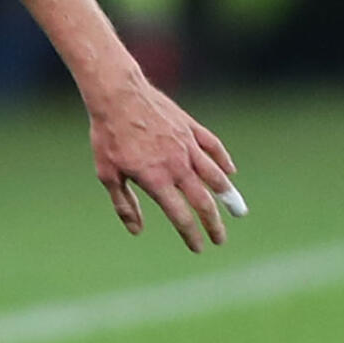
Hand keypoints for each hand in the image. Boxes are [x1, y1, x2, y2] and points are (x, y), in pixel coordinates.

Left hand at [85, 74, 244, 251]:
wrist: (117, 95)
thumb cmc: (107, 136)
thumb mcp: (107, 173)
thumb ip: (124, 203)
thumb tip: (137, 230)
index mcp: (156, 179)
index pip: (180, 216)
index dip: (191, 235)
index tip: (197, 247)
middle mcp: (177, 165)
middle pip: (203, 202)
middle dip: (214, 224)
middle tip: (220, 239)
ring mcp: (187, 146)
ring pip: (215, 176)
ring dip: (227, 196)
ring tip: (236, 211)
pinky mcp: (191, 128)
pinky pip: (214, 147)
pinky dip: (224, 162)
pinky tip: (230, 172)